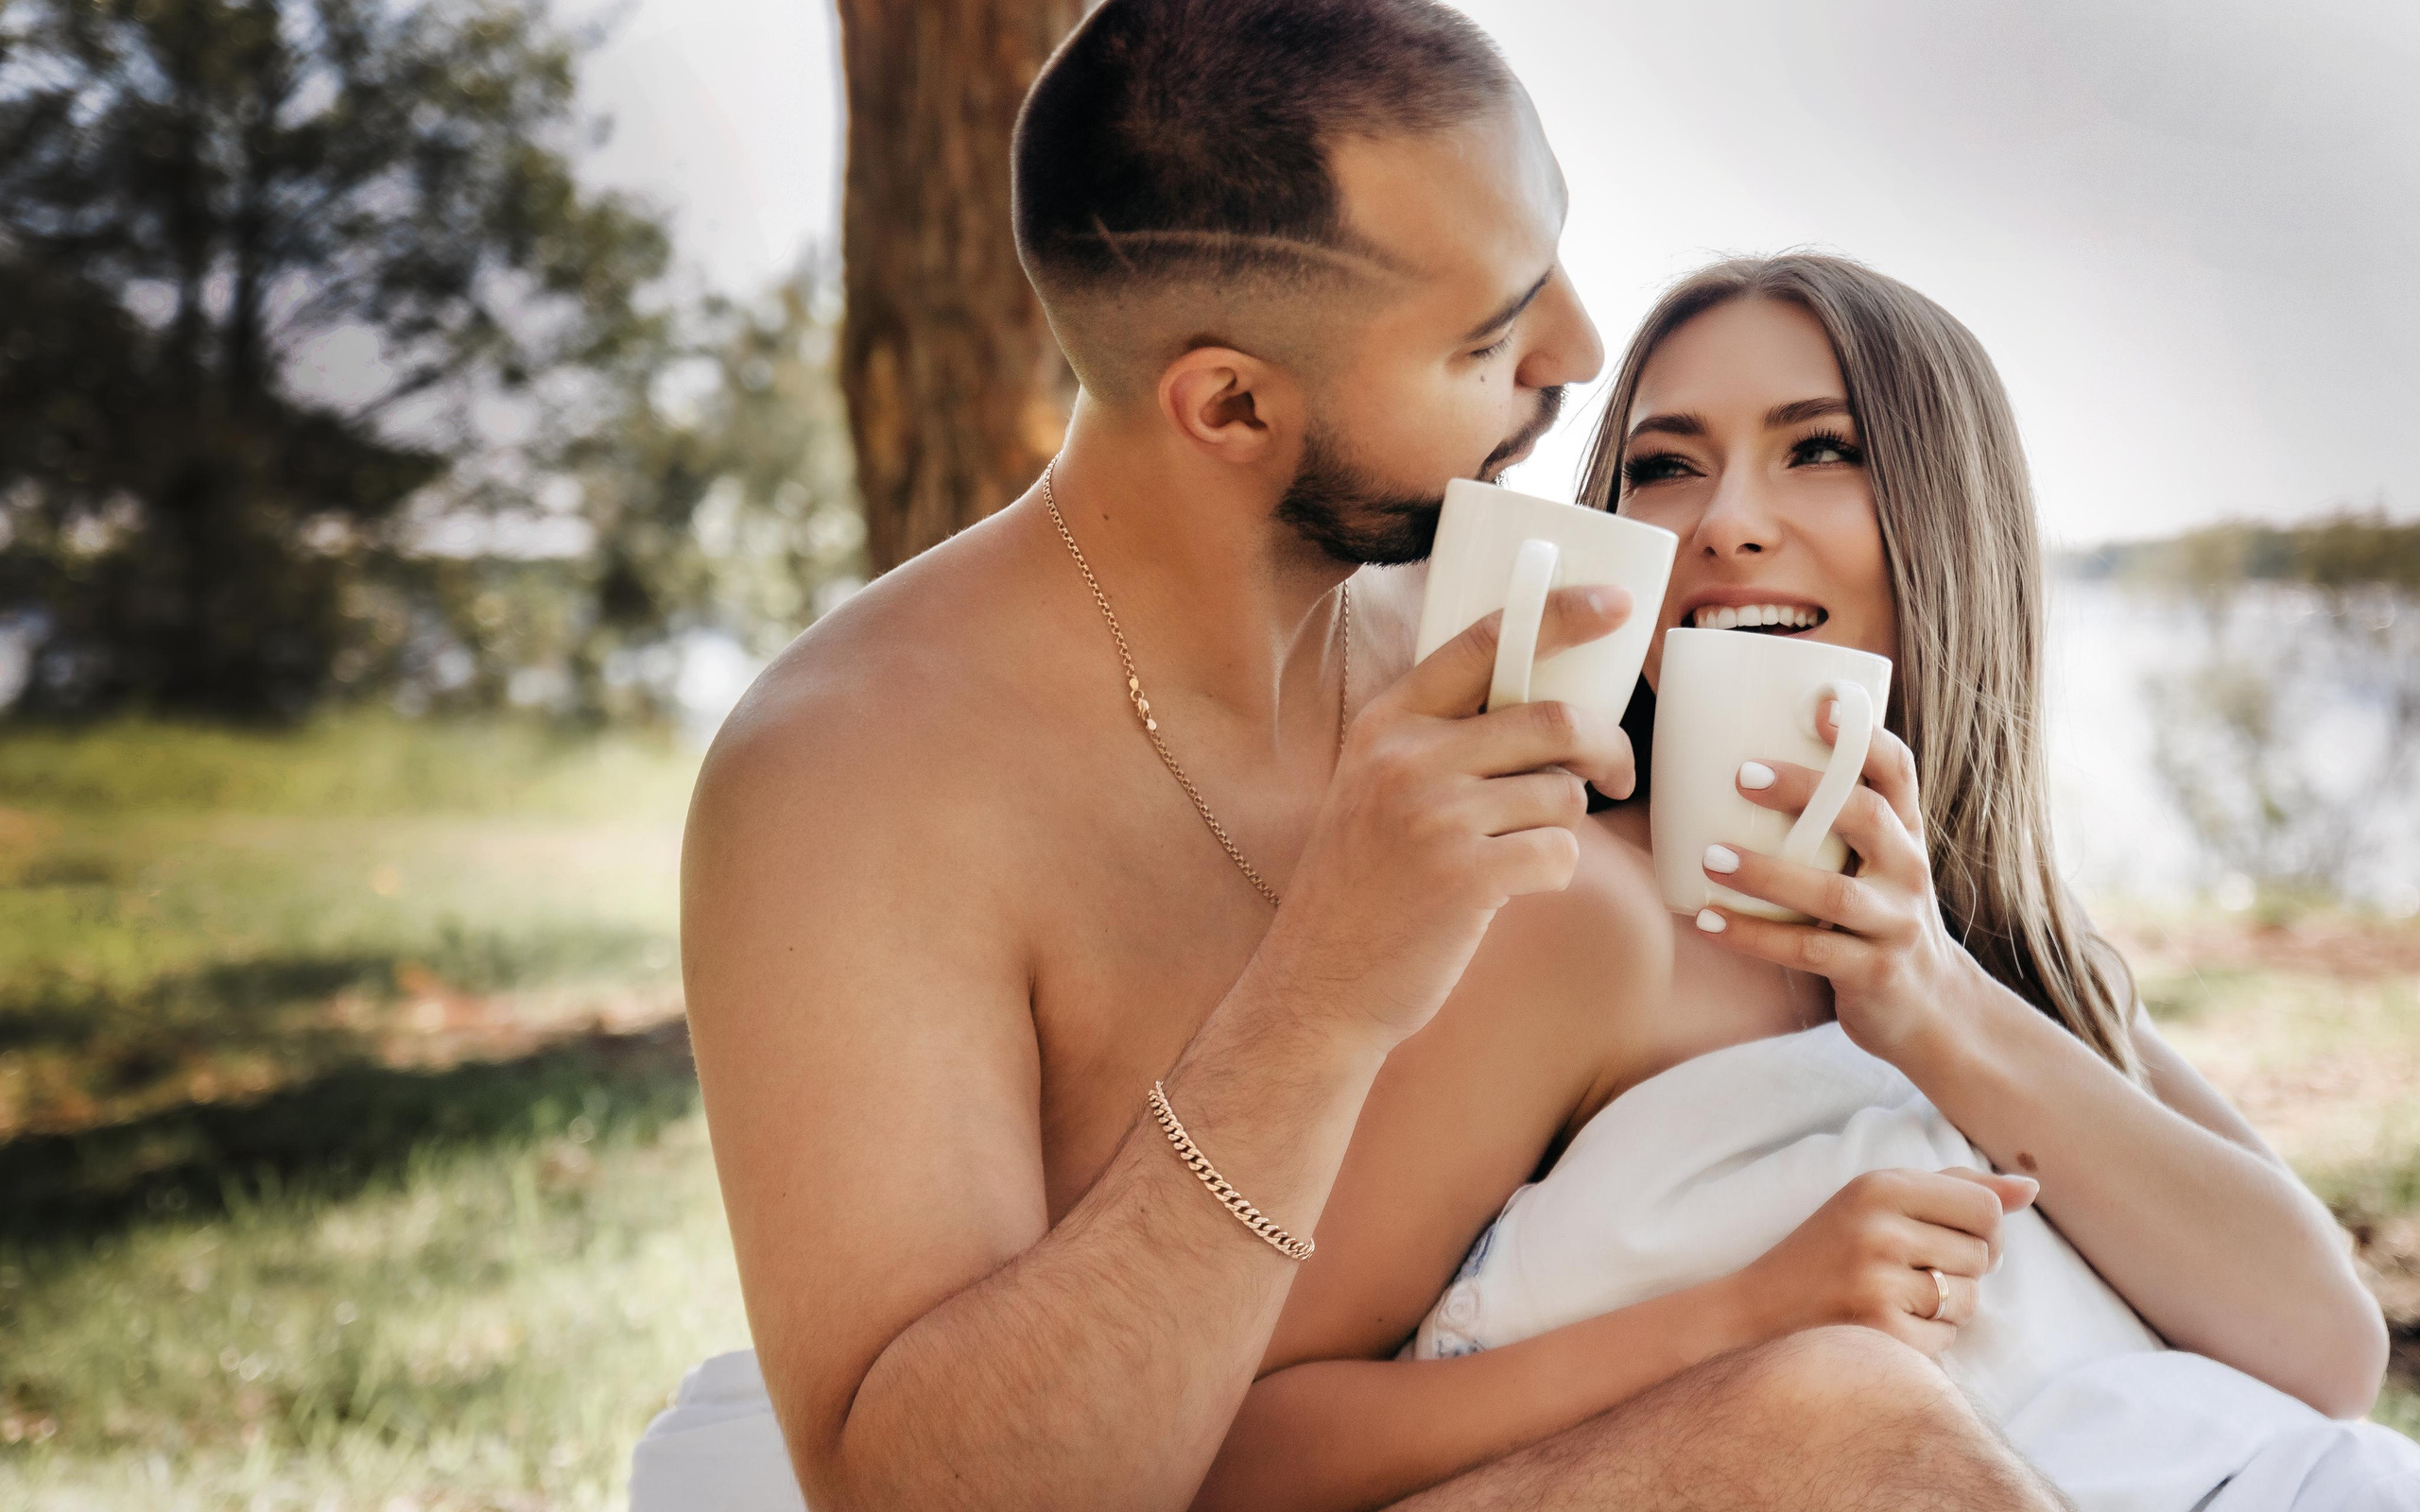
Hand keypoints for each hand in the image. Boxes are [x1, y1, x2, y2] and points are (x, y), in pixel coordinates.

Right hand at [1264, 584, 1634, 1049]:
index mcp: (1387, 723)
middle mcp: (1408, 758)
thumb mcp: (1376, 787)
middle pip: (1553, 719)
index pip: (1484, 643)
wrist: (1319, 981)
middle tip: (1614, 776)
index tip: (1615, 606)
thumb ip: (1441, 740)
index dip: (1558, 615)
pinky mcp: (1466, 876)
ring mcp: (1436, 816)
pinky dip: (1553, 874)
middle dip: (1605, 747)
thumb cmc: (1365, 884)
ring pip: (1564, 795)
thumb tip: (1550, 712)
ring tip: (1518, 850)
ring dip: (1564, 825)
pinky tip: (1510, 890)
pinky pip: (1561, 854)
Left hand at [1692, 710, 1979, 1057]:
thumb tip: (1729, 771)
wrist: (1932, 1009)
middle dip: (1805, 791)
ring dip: (1767, 873)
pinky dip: (1752, 936)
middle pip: (1865, 816)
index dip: (1864, 736)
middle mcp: (1907, 870)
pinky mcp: (1874, 971)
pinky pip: (1808, 949)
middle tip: (1741, 776)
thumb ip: (1829, 826)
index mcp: (1904, 833)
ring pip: (1832, 891)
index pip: (1898, 770)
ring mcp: (1895, 922)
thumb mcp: (1872, 865)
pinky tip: (1708, 921)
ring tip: (1710, 857)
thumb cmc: (1876, 919)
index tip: (1820, 706)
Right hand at [1733, 1167, 2038, 1355]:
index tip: (1952, 1238)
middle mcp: (1880, 1226)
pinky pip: (1946, 1339)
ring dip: (1947, 1308)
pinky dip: (1927, 1340)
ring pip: (1970, 1300)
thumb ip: (1955, 1188)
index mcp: (1880, 1184)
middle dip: (1961, 1270)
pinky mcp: (1877, 1330)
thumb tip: (2033, 1187)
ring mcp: (1877, 1280)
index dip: (1984, 1230)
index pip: (1984, 1206)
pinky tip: (1886, 1324)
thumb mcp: (1879, 1200)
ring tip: (1897, 1297)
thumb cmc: (1829, 1249)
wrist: (1757, 1309)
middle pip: (1983, 1256)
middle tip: (1911, 1271)